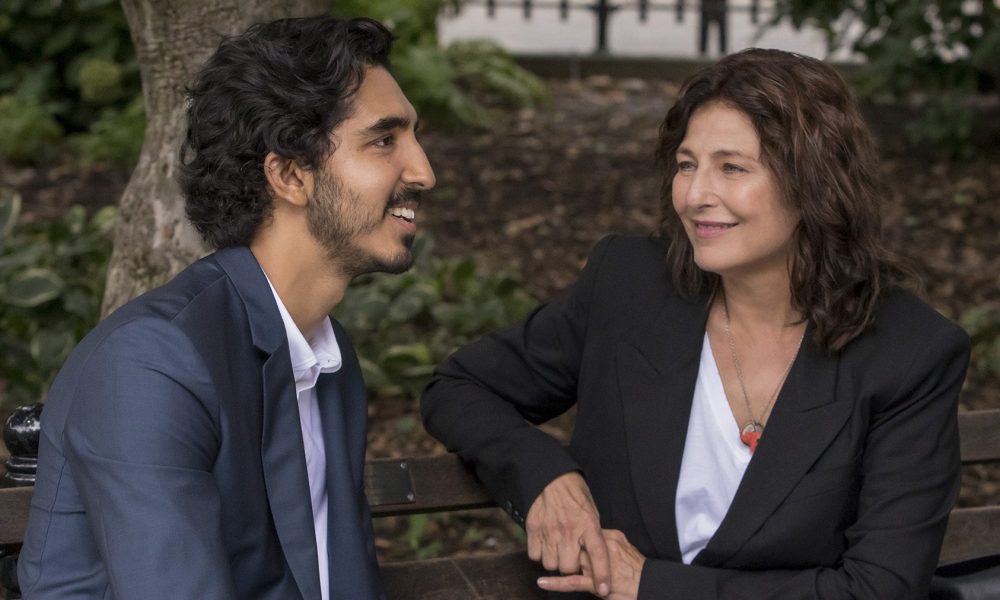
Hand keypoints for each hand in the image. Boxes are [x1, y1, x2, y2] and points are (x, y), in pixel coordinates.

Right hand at [525, 472, 609, 595]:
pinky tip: (546, 545)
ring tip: (558, 550)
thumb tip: (593, 556)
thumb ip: (592, 535)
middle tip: (572, 558)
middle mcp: (568, 529)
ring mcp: (549, 530)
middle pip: (568, 567)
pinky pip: (535, 555)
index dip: (602, 574)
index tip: (604, 589)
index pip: (598, 555)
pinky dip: (540, 554)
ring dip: (555, 561)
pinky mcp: (533, 529)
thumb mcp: (592, 512)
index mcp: (588, 524)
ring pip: (550, 564)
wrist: (552, 478)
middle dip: (571, 567)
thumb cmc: (575, 494)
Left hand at [537, 529, 645, 599]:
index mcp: (609, 539)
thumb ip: (608, 540)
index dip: (572, 535)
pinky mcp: (596, 585)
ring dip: (557, 563)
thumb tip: (595, 535)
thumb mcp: (624, 546)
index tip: (562, 532)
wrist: (649, 585)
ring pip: (572, 563)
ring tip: (544, 560)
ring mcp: (598, 568)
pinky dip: (556, 583)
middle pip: (575, 546)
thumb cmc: (637, 569)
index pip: (584, 533)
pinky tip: (543, 582)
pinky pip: (572, 583)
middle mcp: (601, 550)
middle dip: (562, 548)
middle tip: (550, 545)